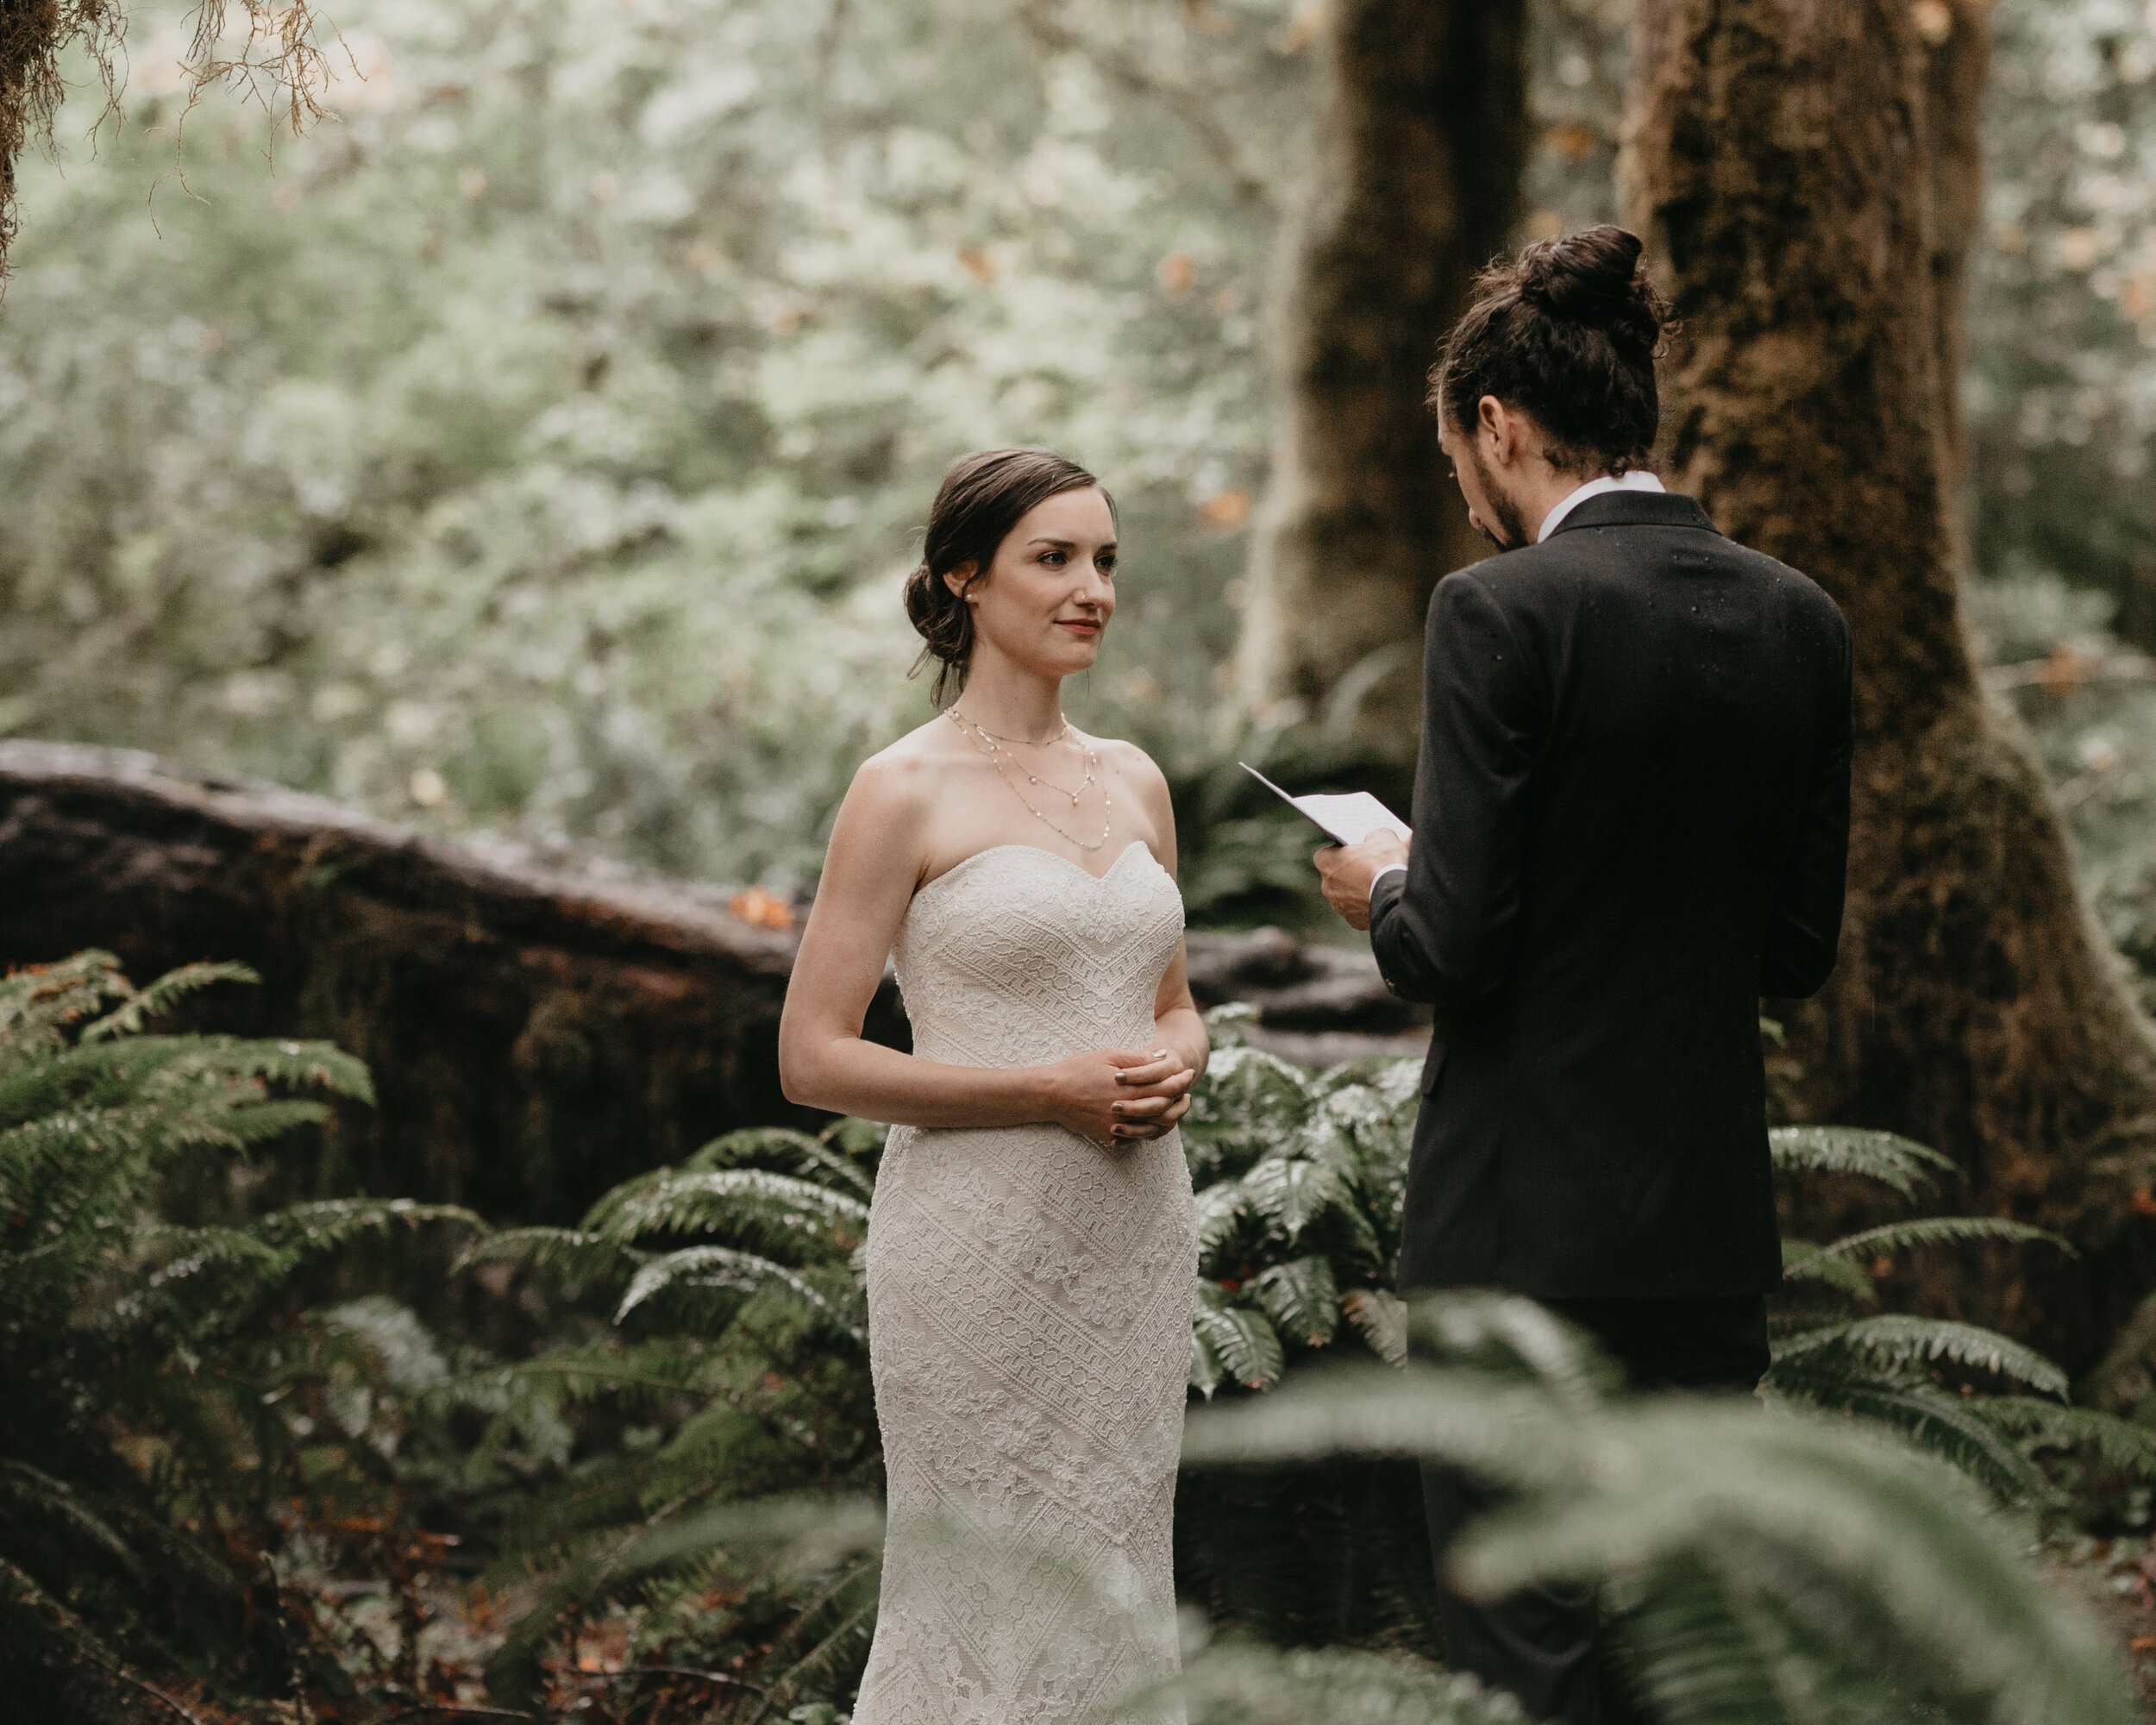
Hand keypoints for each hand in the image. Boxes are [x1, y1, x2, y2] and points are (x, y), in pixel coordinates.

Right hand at [1039, 1046, 1196, 1145]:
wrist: (1051, 1094)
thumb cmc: (1079, 1069)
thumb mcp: (1109, 1056)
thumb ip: (1138, 1059)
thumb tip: (1164, 1056)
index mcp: (1129, 1089)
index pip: (1166, 1088)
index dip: (1181, 1081)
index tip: (1189, 1074)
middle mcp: (1126, 1111)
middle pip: (1164, 1110)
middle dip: (1180, 1101)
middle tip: (1187, 1093)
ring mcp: (1117, 1127)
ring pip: (1153, 1128)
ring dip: (1168, 1119)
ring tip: (1175, 1109)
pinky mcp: (1108, 1136)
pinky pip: (1135, 1139)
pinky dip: (1147, 1131)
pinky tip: (1152, 1122)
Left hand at [1314, 832, 1408, 931]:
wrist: (1399, 897)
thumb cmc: (1386, 864)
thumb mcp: (1383, 837)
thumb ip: (1374, 836)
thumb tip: (1376, 839)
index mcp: (1327, 863)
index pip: (1325, 855)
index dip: (1340, 852)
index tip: (1354, 851)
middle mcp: (1328, 887)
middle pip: (1336, 876)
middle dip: (1350, 872)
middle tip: (1370, 866)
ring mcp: (1340, 906)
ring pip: (1347, 895)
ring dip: (1359, 890)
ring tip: (1379, 884)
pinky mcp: (1354, 921)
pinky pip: (1359, 910)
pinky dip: (1368, 905)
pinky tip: (1382, 898)